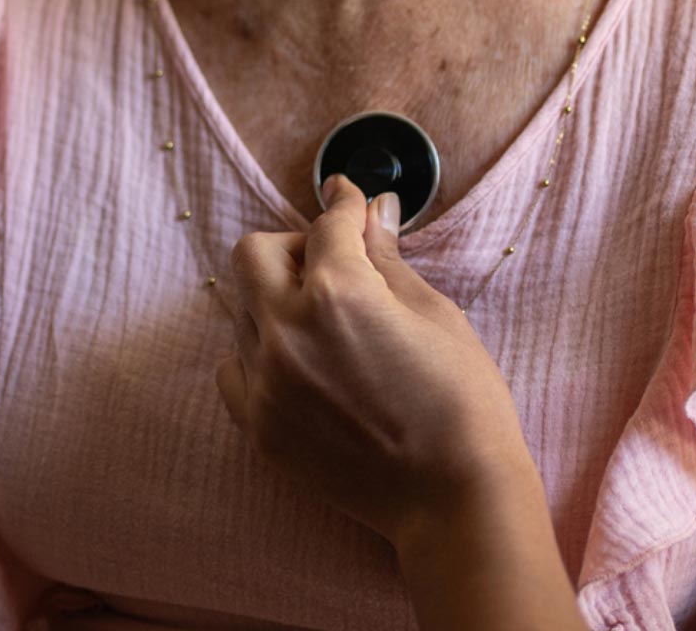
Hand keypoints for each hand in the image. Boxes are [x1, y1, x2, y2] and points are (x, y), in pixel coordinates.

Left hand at [216, 176, 542, 545]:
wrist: (453, 500)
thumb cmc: (461, 404)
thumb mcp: (434, 315)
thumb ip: (387, 259)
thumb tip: (372, 212)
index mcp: (339, 293)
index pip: (327, 224)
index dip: (344, 204)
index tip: (347, 195)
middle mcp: (286, 332)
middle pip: (255, 254)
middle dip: (294, 247)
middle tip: (334, 263)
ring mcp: (265, 384)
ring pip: (242, 311)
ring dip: (278, 301)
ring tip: (327, 323)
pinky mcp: (259, 429)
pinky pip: (234, 368)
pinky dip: (259, 354)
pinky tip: (300, 364)